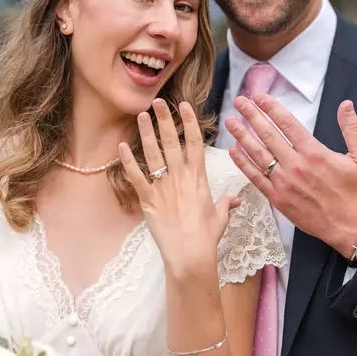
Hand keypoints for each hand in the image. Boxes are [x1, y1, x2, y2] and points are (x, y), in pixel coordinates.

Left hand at [119, 99, 239, 277]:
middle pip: (172, 141)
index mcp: (199, 178)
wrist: (190, 254)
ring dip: (147, 133)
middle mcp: (180, 177)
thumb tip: (236, 200)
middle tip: (158, 102)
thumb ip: (227, 204)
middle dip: (165, 119)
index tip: (185, 105)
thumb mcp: (220, 217)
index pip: (195, 142)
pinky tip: (121, 147)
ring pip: (153, 154)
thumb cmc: (207, 237)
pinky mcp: (148, 199)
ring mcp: (163, 187)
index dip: (190, 122)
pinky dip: (127, 162)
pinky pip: (136, 176)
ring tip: (141, 115)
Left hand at [225, 95, 356, 259]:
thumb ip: (353, 129)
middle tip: (240, 102)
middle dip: (252, 116)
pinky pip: (256, 178)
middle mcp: (296, 165)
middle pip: (268, 135)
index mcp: (314, 152)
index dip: (271, 108)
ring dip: (243, 136)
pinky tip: (234, 152)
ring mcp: (284, 183)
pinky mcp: (278, 199)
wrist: (351, 227)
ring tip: (231, 122)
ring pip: (258, 154)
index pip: (287, 124)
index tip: (259, 97)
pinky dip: (244, 164)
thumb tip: (346, 105)